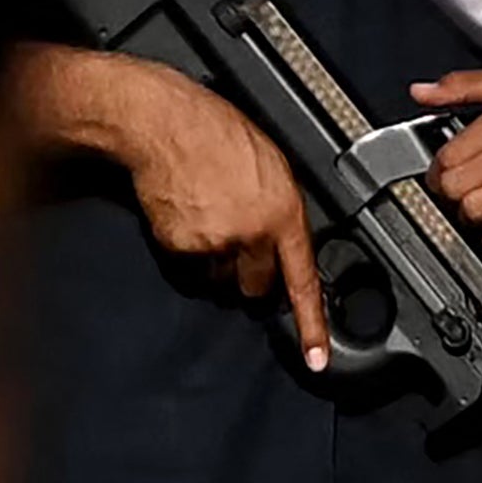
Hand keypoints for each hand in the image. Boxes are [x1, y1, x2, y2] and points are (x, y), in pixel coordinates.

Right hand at [110, 64, 329, 367]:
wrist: (165, 124)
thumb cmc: (217, 133)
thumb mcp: (272, 167)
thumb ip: (282, 211)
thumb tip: (286, 239)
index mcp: (283, 213)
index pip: (303, 280)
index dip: (310, 325)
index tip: (316, 358)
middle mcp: (252, 235)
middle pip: (258, 288)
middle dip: (252, 275)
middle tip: (239, 241)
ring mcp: (214, 245)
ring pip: (221, 279)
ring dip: (218, 261)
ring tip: (210, 216)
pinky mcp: (179, 247)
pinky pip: (189, 266)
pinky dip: (188, 248)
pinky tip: (187, 214)